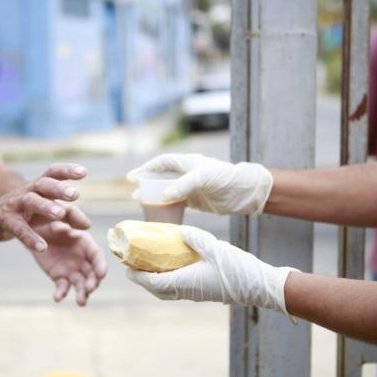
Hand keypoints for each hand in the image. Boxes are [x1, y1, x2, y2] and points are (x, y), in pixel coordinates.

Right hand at [0, 163, 89, 251]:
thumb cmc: (26, 212)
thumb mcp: (47, 211)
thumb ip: (68, 216)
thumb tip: (87, 226)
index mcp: (39, 186)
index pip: (53, 173)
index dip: (67, 170)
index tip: (84, 172)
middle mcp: (28, 191)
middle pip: (43, 184)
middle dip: (58, 188)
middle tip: (74, 194)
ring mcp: (16, 205)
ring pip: (30, 201)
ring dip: (45, 206)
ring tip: (59, 213)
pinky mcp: (6, 221)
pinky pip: (19, 229)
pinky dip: (30, 237)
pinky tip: (42, 247)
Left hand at [32, 221, 106, 305]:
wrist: (36, 231)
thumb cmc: (50, 220)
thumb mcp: (58, 216)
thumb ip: (66, 220)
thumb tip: (70, 228)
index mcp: (85, 243)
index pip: (97, 255)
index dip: (101, 265)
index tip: (102, 274)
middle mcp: (82, 258)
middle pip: (91, 273)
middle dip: (93, 282)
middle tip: (89, 289)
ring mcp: (72, 269)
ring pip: (80, 283)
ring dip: (82, 293)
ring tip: (81, 302)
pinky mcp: (60, 277)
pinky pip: (62, 287)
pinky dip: (61, 293)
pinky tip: (57, 298)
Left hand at [125, 225, 297, 318]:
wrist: (260, 286)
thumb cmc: (238, 269)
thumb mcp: (215, 248)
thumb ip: (195, 238)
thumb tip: (180, 229)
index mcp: (186, 282)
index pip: (153, 282)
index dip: (137, 276)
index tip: (126, 269)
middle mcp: (188, 291)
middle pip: (157, 289)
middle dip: (142, 279)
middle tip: (132, 266)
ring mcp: (196, 293)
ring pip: (167, 290)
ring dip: (155, 280)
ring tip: (148, 265)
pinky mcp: (204, 291)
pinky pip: (179, 288)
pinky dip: (168, 279)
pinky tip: (171, 265)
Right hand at [127, 153, 272, 214]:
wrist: (244, 193)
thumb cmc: (225, 179)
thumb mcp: (202, 178)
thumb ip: (182, 186)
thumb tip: (162, 196)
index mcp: (187, 163)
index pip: (161, 163)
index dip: (145, 169)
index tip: (132, 177)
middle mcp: (187, 173)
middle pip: (161, 177)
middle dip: (146, 184)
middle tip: (133, 192)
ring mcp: (191, 187)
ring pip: (167, 191)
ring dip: (154, 197)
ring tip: (140, 203)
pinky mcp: (196, 200)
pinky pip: (176, 203)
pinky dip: (166, 207)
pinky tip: (159, 213)